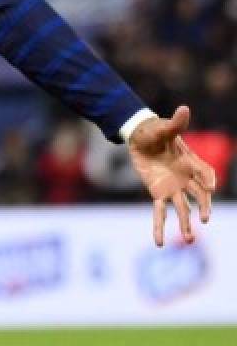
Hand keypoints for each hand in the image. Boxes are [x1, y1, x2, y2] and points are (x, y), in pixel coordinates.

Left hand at [128, 106, 216, 246]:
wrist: (141, 137)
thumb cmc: (155, 130)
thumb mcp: (164, 127)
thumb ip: (175, 123)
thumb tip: (184, 108)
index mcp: (191, 162)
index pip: (206, 174)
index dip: (208, 180)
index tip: (210, 188)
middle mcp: (186, 178)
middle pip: (199, 195)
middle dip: (203, 207)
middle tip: (204, 219)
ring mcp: (173, 187)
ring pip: (183, 209)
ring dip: (186, 225)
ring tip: (189, 240)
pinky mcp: (158, 192)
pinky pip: (160, 212)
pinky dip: (159, 227)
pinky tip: (159, 243)